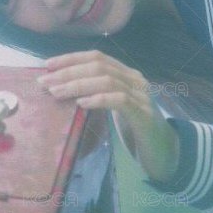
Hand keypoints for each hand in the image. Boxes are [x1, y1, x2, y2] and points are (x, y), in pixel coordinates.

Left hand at [36, 49, 180, 182]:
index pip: (97, 57)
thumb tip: (61, 89)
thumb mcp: (113, 109)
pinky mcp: (144, 115)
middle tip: (45, 82)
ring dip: (78, 84)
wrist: (167, 155)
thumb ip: (97, 96)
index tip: (47, 65)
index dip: (71, 58)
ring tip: (57, 93)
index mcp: (127, 74)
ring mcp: (142, 96)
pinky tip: (82, 103)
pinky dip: (99, 98)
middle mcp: (135, 79)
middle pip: (99, 66)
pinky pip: (120, 100)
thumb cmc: (135, 132)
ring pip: (107, 80)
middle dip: (69, 72)